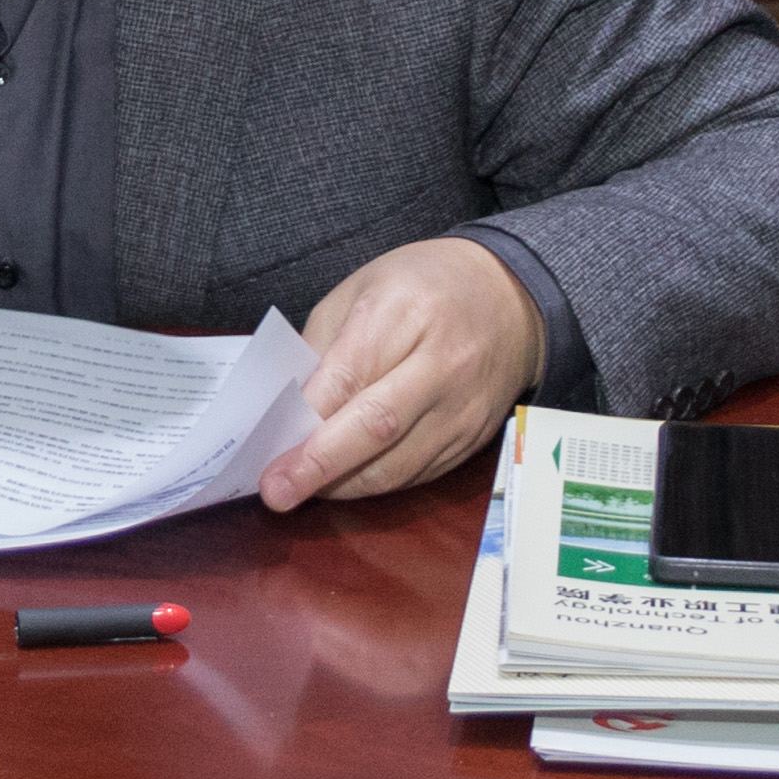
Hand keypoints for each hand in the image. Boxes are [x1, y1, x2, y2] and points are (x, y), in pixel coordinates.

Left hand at [260, 235, 544, 511]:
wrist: (510, 298)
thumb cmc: (421, 286)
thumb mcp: (360, 289)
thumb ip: (322, 346)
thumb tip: (288, 410)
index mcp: (404, 312)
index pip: (349, 376)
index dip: (306, 419)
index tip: (268, 451)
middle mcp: (442, 363)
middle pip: (378, 426)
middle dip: (321, 464)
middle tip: (277, 492)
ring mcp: (464, 406)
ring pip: (399, 463)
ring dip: (345, 483)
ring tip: (304, 486)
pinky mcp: (475, 437)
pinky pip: (419, 473)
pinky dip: (377, 481)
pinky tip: (346, 479)